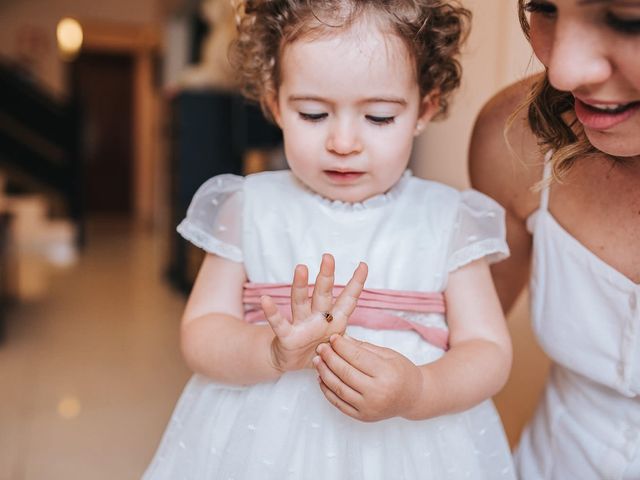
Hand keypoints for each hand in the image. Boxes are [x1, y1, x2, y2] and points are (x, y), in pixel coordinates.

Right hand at [262, 254, 367, 372]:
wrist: (292, 362)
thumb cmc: (317, 349)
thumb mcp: (339, 347)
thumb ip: (351, 344)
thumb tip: (372, 348)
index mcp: (334, 320)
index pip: (348, 299)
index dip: (356, 284)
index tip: (363, 265)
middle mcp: (317, 317)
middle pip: (323, 293)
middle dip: (326, 276)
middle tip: (328, 257)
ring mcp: (301, 324)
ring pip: (301, 301)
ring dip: (301, 285)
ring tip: (301, 268)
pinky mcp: (287, 337)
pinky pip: (279, 324)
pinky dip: (272, 312)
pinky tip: (265, 300)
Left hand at [313, 334, 424, 421]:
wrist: (413, 397)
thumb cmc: (402, 372)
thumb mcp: (388, 354)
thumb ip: (363, 347)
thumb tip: (341, 339)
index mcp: (386, 373)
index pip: (357, 357)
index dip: (341, 346)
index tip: (332, 338)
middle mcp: (377, 393)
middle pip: (345, 372)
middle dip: (330, 358)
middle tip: (320, 348)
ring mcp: (369, 407)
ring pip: (339, 388)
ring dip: (325, 373)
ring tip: (318, 361)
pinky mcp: (362, 417)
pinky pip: (339, 403)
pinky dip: (327, 391)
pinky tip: (322, 378)